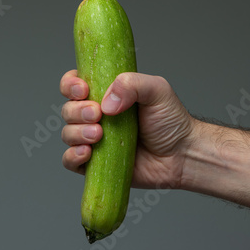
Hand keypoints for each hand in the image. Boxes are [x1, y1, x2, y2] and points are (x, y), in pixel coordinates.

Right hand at [60, 69, 196, 188]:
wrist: (182, 154)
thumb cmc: (170, 121)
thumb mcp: (157, 90)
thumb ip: (132, 83)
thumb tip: (106, 103)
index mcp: (105, 94)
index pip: (73, 84)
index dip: (70, 85)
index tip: (83, 90)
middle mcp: (96, 116)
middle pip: (68, 109)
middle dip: (77, 111)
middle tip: (98, 114)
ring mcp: (94, 141)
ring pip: (67, 134)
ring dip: (76, 133)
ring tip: (98, 135)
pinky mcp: (95, 165)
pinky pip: (70, 162)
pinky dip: (72, 156)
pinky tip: (88, 153)